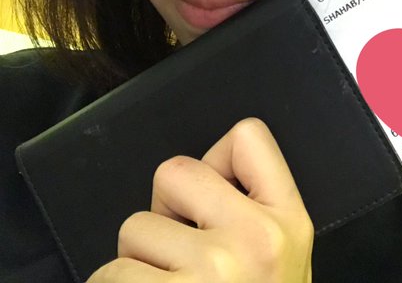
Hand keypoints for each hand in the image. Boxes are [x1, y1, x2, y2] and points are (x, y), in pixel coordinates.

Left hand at [87, 118, 313, 281]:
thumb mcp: (282, 256)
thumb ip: (250, 208)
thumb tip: (193, 178)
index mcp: (287, 220)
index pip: (248, 137)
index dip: (218, 158)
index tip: (212, 197)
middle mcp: (254, 237)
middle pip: (175, 170)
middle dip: (166, 210)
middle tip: (183, 251)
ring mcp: (210, 270)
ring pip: (133, 229)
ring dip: (140, 262)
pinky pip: (109, 275)